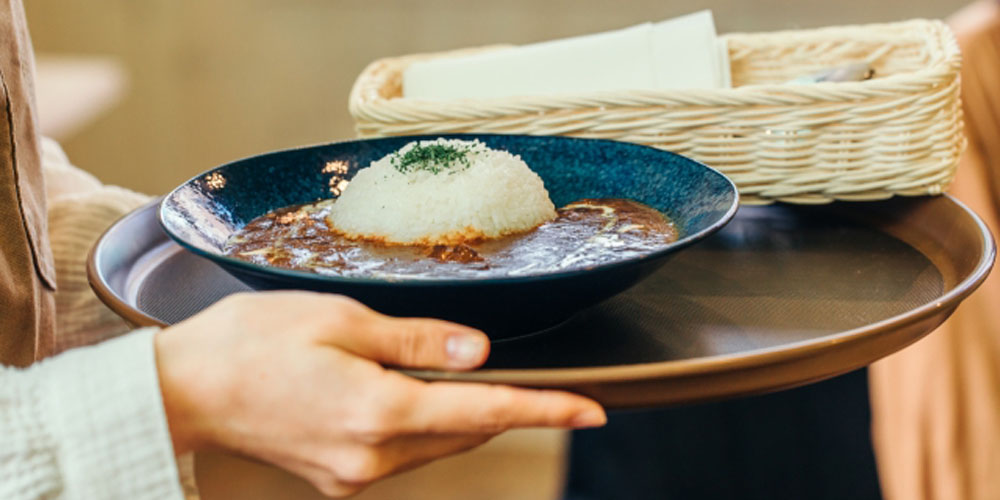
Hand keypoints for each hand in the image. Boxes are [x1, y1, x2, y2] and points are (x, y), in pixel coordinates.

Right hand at [154, 292, 604, 496]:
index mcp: (377, 409)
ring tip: (467, 377)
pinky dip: (428, 425)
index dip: (544, 409)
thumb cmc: (250, 343)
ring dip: (465, 416)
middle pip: (467, 432)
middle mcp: (372, 454)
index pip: (484, 412)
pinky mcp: (340, 476)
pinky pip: (406, 452)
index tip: (590, 410)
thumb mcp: (340, 319)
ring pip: (439, 444)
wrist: (185, 389)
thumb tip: (476, 351)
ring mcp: (355, 473)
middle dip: (506, 407)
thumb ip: (416, 340)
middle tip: (536, 382)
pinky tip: (416, 395)